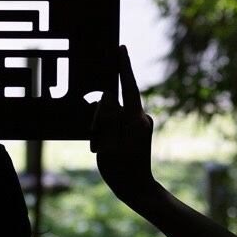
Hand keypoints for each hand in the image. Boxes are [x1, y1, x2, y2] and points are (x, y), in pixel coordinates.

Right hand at [90, 44, 154, 199]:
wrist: (137, 189)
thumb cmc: (121, 170)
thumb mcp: (108, 144)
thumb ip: (107, 117)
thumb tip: (108, 95)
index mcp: (136, 119)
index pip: (127, 86)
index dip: (123, 65)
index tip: (121, 46)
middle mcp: (142, 117)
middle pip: (114, 103)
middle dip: (99, 118)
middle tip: (94, 144)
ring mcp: (140, 123)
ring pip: (113, 113)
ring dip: (101, 127)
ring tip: (98, 149)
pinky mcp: (137, 129)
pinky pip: (117, 121)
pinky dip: (107, 131)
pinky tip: (102, 147)